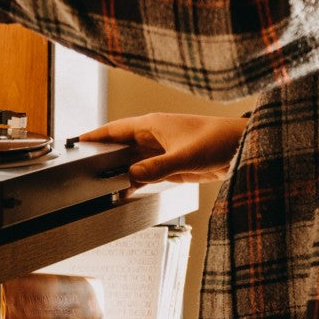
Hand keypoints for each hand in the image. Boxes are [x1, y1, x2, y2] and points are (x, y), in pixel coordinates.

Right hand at [81, 113, 246, 184]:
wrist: (242, 149)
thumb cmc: (217, 141)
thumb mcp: (184, 157)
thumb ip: (156, 167)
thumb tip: (131, 175)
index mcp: (152, 125)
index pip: (115, 129)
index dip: (95, 135)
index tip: (76, 142)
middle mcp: (153, 137)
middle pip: (119, 147)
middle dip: (103, 159)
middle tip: (83, 173)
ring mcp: (161, 152)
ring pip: (131, 162)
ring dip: (119, 174)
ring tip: (100, 188)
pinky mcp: (170, 166)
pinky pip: (145, 174)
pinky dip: (134, 182)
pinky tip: (125, 192)